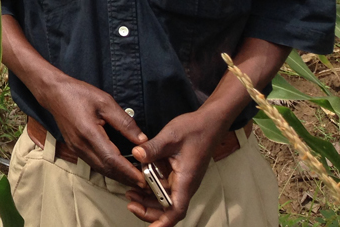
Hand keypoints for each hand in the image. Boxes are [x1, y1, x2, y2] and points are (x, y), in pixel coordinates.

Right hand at [40, 76, 147, 186]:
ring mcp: (76, 148)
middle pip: (106, 169)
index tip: (143, 178)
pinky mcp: (75, 148)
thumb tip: (142, 140)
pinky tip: (118, 168)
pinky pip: (94, 163)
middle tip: (145, 183)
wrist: (54, 93)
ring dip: (118, 176)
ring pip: (100, 168)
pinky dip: (108, 169)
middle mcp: (81, 145)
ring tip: (135, 179)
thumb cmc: (79, 93)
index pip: (111, 159)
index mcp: (89, 133)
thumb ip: (124, 122)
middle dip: (126, 178)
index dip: (128, 171)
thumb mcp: (105, 102)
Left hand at [127, 110, 226, 225]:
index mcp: (186, 180)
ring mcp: (182, 180)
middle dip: (148, 211)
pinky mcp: (178, 174)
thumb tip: (137, 154)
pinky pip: (164, 187)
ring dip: (147, 200)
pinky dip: (151, 188)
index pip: (176, 210)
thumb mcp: (170, 136)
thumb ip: (153, 148)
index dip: (163, 222)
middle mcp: (185, 184)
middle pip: (168, 210)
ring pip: (164, 200)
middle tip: (130, 203)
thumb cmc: (195, 130)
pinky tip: (138, 180)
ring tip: (130, 193)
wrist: (209, 122)